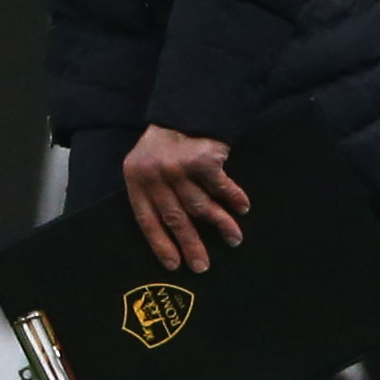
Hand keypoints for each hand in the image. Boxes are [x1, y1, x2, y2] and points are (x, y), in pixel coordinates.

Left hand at [123, 125, 247, 272]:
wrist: (185, 112)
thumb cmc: (166, 146)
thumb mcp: (146, 167)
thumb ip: (154, 193)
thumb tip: (171, 231)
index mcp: (136, 180)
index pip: (146, 219)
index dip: (160, 244)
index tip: (173, 265)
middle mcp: (154, 176)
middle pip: (174, 218)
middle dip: (190, 245)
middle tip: (202, 267)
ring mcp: (178, 168)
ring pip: (200, 206)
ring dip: (220, 225)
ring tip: (234, 240)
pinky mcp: (202, 160)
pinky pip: (220, 187)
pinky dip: (234, 199)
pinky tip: (243, 208)